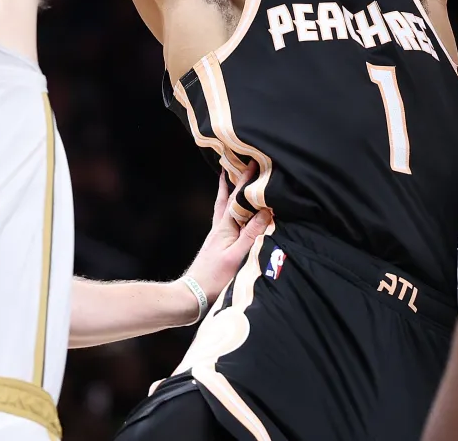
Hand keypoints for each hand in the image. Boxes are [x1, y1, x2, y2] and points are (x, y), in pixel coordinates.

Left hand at [184, 165, 270, 308]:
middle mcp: (220, 228)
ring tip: (229, 177)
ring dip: (229, 192)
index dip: (246, 180)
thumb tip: (265, 211)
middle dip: (234, 179)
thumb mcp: (236, 257)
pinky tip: (231, 210)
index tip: (254, 163)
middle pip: (228, 198)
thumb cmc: (214, 279)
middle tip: (238, 161)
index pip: (237, 198)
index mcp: (225, 227)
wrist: (192, 296)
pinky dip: (229, 208)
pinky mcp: (218, 245)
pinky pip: (225, 220)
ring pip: (225, 207)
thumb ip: (251, 234)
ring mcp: (218, 236)